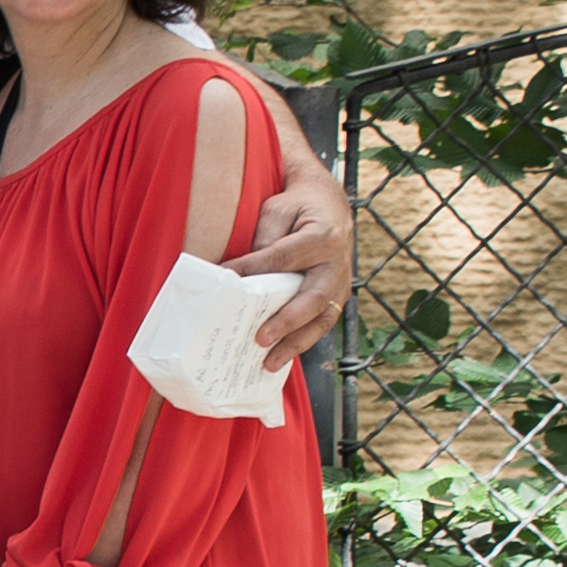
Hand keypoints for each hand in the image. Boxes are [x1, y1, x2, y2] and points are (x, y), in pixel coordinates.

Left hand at [228, 115, 353, 364]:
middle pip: (311, 299)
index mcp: (323, 236)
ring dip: (295, 343)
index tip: (226, 280)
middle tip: (260, 338)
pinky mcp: (336, 296)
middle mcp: (337, 263)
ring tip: (269, 363)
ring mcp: (341, 283)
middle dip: (285, 321)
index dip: (253, 270)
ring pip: (321, 319)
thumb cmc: (297, 205)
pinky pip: (322, 323)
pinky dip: (301, 342)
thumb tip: (242, 272)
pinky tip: (280, 358)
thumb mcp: (278, 210)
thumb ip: (263, 238)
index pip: (282, 258)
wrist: (329, 203)